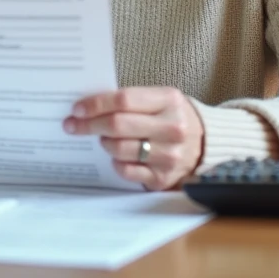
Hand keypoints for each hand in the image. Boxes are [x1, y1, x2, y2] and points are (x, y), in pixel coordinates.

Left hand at [63, 86, 204, 190]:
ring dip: (103, 144)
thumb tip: (88, 106)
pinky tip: (116, 157)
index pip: (124, 99)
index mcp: (169, 100)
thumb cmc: (172, 117)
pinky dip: (116, 163)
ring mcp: (169, 155)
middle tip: (72, 125)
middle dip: (89, 125)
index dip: (95, 104)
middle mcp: (172, 127)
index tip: (77, 109)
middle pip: (118, 125)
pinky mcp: (163, 177)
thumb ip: (131, 100)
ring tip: (101, 140)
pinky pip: (126, 171)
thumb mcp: (161, 100)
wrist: (206, 144)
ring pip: (119, 149)